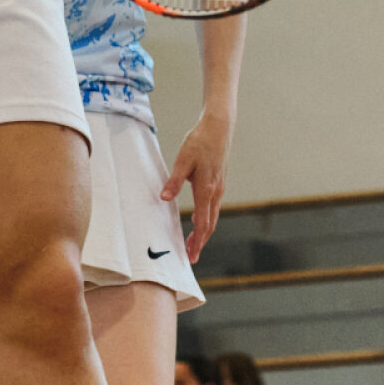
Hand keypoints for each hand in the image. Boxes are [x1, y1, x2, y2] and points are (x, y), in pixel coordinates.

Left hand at [164, 110, 232, 259]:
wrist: (219, 127)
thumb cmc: (200, 142)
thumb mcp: (183, 160)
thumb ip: (174, 181)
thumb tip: (164, 199)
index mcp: (207, 190)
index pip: (203, 223)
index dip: (196, 241)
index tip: (191, 255)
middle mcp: (216, 192)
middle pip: (210, 224)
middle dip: (200, 242)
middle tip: (191, 257)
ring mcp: (219, 188)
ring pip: (213, 216)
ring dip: (204, 232)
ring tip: (193, 243)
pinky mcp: (218, 182)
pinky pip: (213, 207)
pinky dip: (207, 219)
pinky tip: (199, 220)